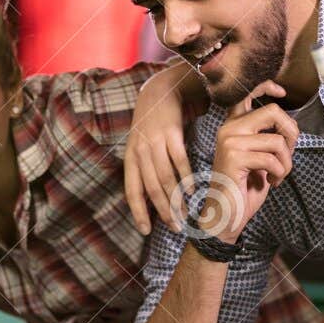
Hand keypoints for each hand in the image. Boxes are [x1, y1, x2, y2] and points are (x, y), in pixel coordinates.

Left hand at [124, 67, 198, 233]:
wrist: (159, 91)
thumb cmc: (151, 123)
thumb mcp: (140, 145)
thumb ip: (144, 169)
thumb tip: (151, 197)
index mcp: (130, 158)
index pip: (132, 191)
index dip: (138, 212)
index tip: (146, 231)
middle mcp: (140, 151)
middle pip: (152, 189)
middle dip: (163, 212)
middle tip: (176, 228)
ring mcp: (155, 142)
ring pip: (166, 178)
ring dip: (177, 200)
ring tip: (186, 215)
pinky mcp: (171, 133)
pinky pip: (179, 161)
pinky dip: (187, 178)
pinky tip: (193, 192)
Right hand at [204, 81, 294, 244]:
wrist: (225, 217)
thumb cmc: (243, 190)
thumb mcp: (260, 159)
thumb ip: (269, 139)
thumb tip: (290, 127)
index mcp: (234, 126)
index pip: (248, 94)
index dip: (267, 86)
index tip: (282, 91)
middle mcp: (229, 129)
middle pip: (273, 112)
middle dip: (291, 133)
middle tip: (289, 154)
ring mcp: (230, 142)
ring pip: (277, 140)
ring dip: (287, 162)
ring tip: (278, 176)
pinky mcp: (234, 157)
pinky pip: (271, 159)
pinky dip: (280, 173)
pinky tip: (271, 183)